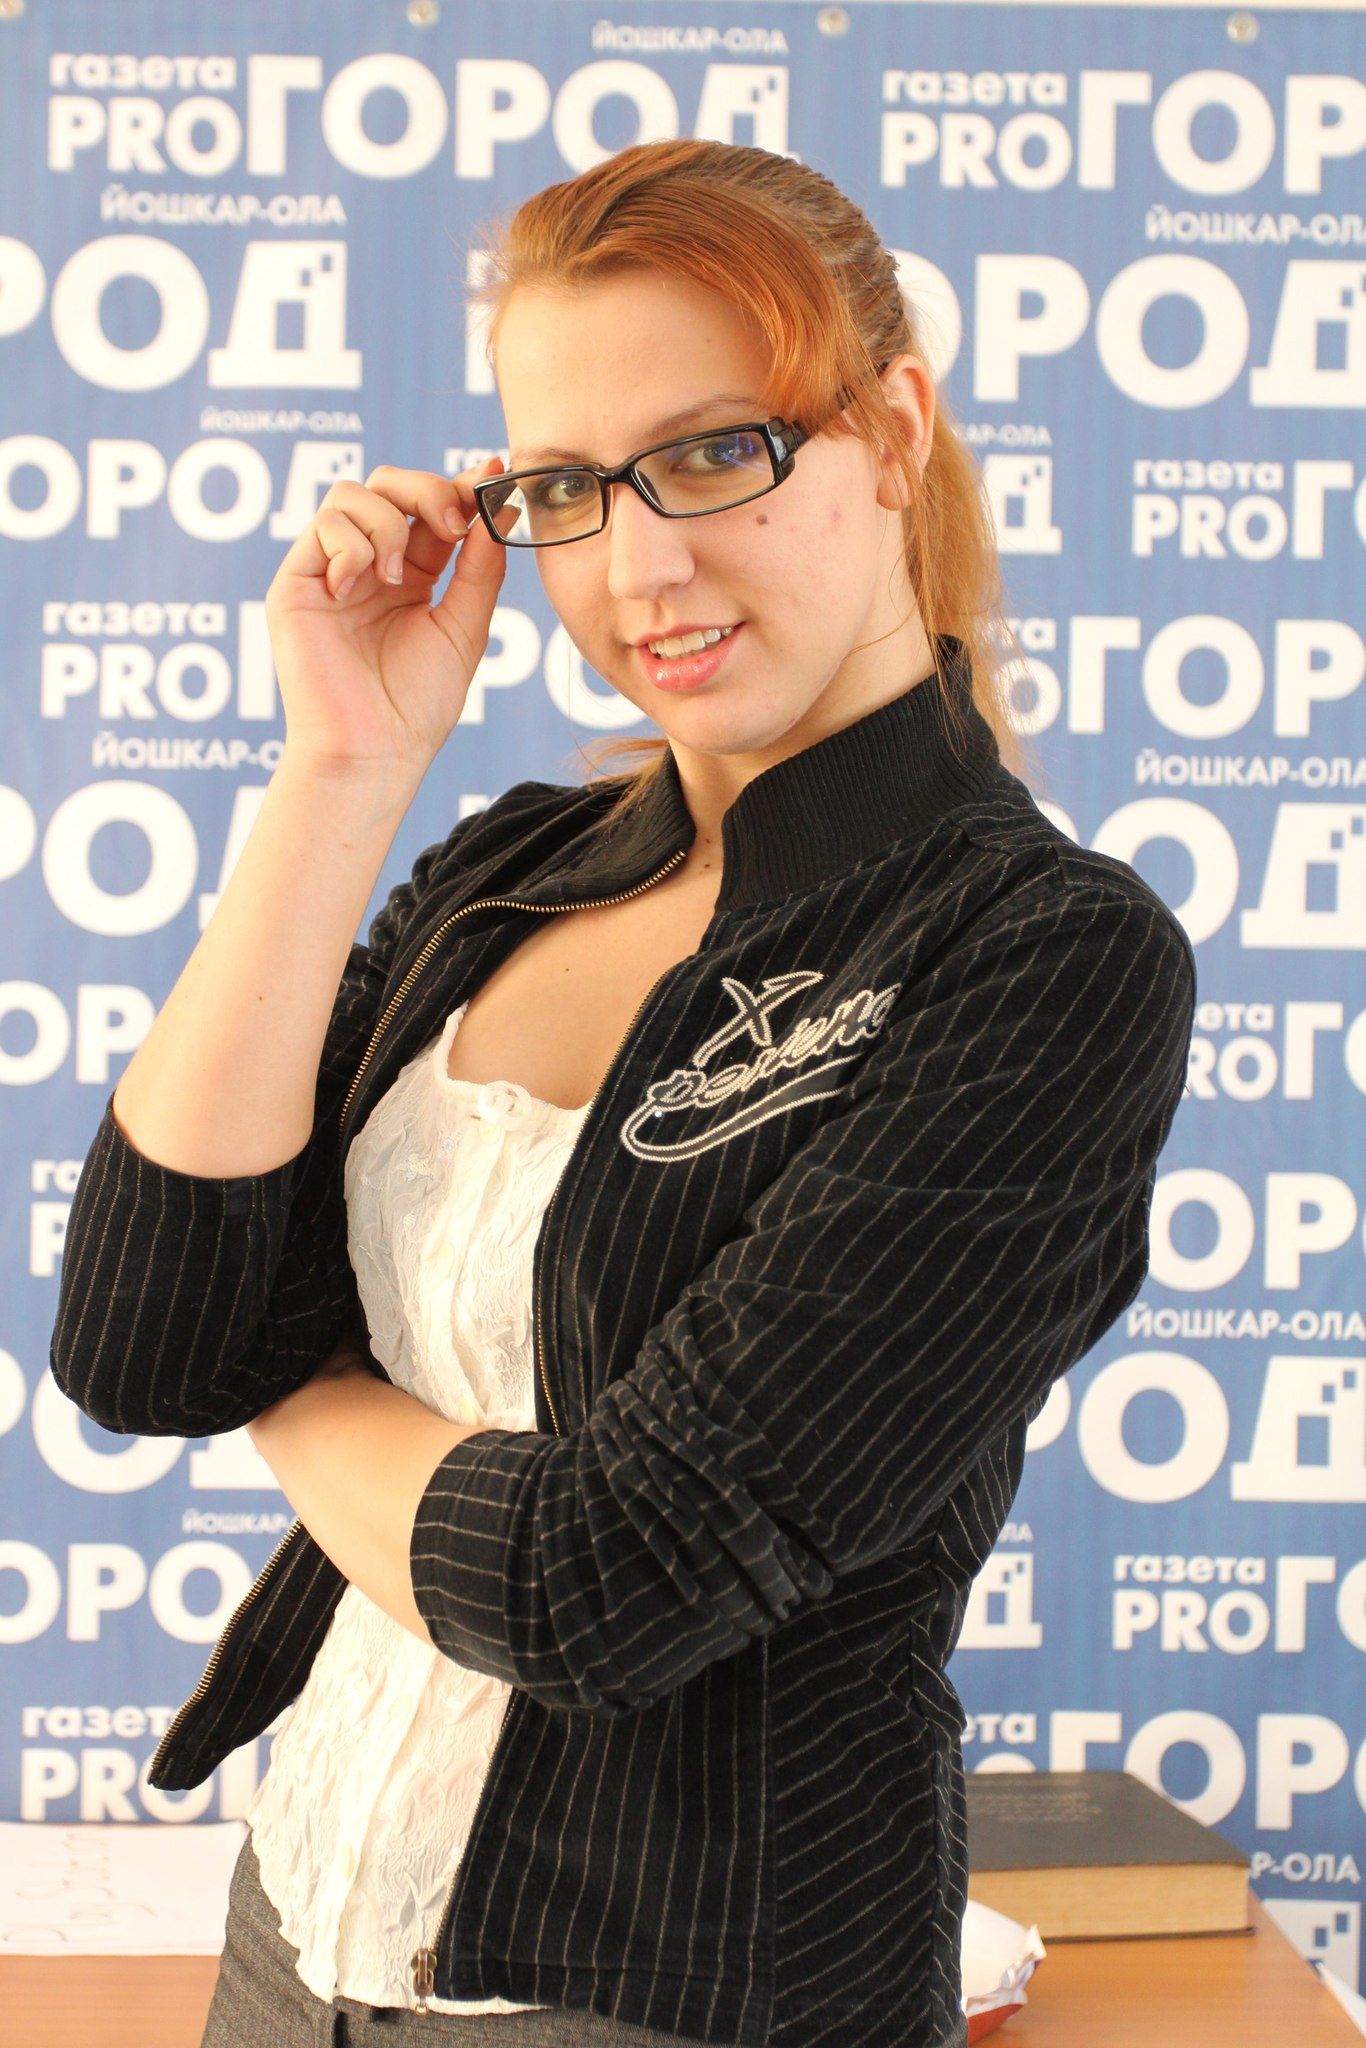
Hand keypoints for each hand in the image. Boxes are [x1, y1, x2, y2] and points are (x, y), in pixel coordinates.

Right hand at [264, 459, 509, 783]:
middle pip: (389, 484)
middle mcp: (367, 567)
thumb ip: (479, 567)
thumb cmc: (417, 705)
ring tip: (395, 576)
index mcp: (409, 577)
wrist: (374, 752)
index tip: (491, 477)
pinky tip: (357, 588)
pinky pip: (324, 527)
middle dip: (427, 490)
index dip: (459, 488)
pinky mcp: (297, 584)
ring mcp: (330, 572)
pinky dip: (351, 546)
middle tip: (453, 525)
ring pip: (352, 494)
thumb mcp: (464, 627)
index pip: (429, 510)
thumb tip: (497, 505)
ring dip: (388, 522)